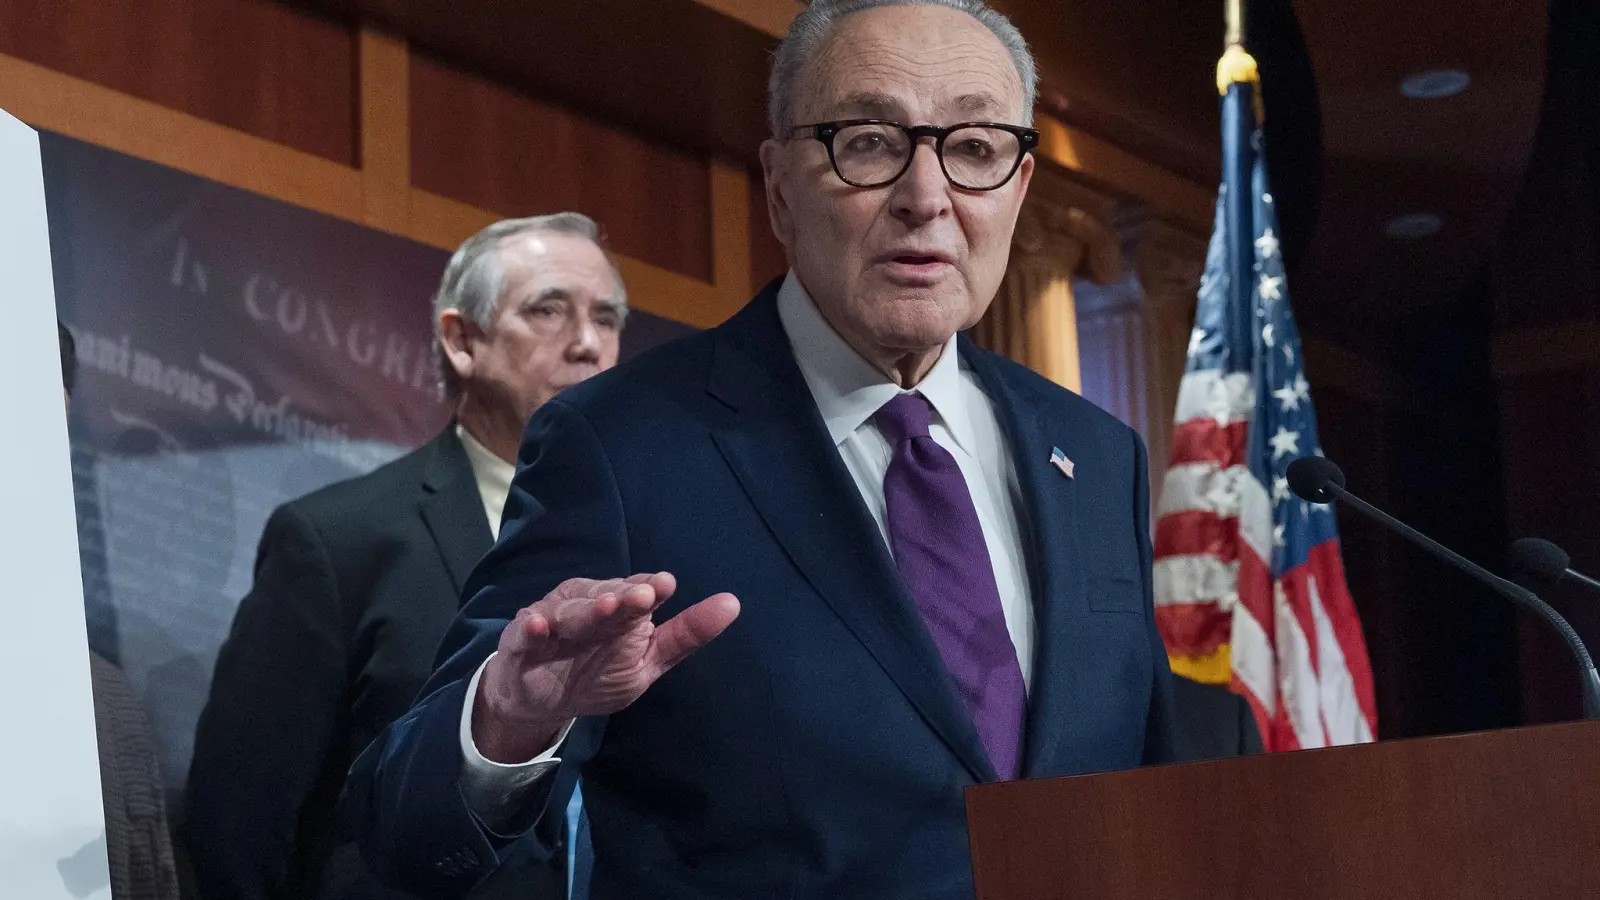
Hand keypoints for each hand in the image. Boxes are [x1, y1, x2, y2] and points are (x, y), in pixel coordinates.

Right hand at [472, 572, 738, 761]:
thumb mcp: (648, 661)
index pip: (638, 593)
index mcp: (621, 607)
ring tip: (606, 606)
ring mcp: (555, 618)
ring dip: (588, 608)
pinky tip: (541, 626)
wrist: (543, 702)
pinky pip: (526, 631)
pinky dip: (532, 627)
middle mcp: (589, 603)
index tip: (665, 585)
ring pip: (572, 611)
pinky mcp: (522, 638)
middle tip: (641, 597)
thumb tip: (733, 603)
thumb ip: (685, 635)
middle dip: (622, 596)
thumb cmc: (599, 672)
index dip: (649, 589)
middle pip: (607, 597)